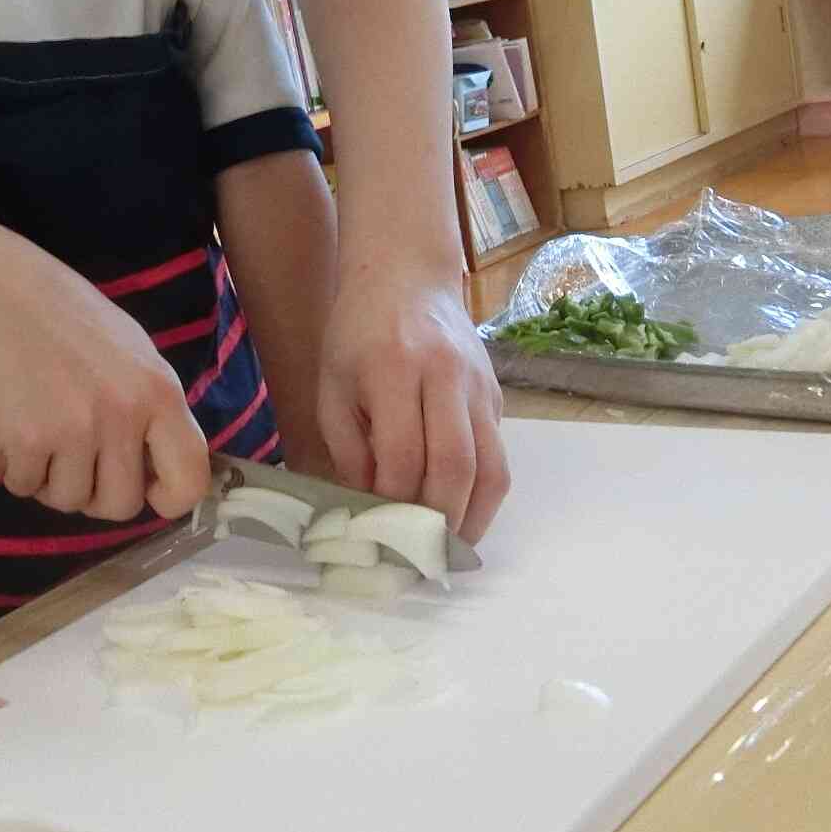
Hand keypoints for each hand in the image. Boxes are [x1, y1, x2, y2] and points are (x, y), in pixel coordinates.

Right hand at [0, 264, 211, 523]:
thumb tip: (160, 468)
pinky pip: (25, 486)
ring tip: (43, 441)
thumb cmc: (71, 320)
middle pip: (122, 505)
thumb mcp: (136, 355)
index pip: (190, 480)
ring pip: (69, 501)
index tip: (146, 491)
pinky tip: (13, 432)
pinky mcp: (27, 438)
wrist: (3, 294)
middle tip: (78, 467)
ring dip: (52, 482)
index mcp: (161, 393)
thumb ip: (152, 410)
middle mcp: (125, 415)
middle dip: (97, 496)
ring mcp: (75, 430)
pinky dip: (18, 471)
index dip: (169, 499)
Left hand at [315, 272, 508, 544]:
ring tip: (448, 549)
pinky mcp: (496, 395)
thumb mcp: (333, 384)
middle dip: (438, 521)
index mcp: (395, 368)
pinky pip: (498, 455)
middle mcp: (446, 376)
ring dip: (474, 517)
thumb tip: (367, 509)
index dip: (392, 502)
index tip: (376, 533)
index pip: (404, 453)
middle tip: (417, 557)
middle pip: (456, 465)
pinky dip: (483, 494)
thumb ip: (348, 447)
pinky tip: (461, 514)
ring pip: (492, 467)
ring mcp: (479, 386)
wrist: (406, 274)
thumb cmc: (356, 332)